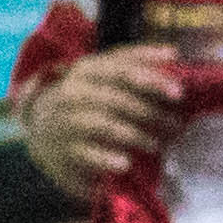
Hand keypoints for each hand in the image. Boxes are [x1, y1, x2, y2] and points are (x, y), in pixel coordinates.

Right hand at [19, 42, 183, 186]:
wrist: (44, 134)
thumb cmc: (88, 104)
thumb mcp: (104, 81)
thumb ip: (135, 71)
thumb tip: (173, 58)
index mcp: (87, 70)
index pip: (120, 64)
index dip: (150, 71)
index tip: (178, 84)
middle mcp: (73, 91)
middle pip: (117, 97)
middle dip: (151, 111)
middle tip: (176, 124)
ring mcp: (65, 120)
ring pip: (105, 125)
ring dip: (137, 135)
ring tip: (157, 145)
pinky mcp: (62, 150)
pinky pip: (87, 154)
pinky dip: (108, 159)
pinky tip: (126, 164)